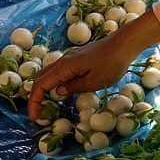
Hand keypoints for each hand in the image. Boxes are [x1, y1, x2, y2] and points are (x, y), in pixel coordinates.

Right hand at [27, 11, 159, 119]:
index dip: (34, 102)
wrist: (125, 42)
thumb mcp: (95, 81)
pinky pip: (59, 70)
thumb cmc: (113, 63)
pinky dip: (54, 81)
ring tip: (46, 104)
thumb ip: (74, 88)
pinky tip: (62, 90)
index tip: (34, 117)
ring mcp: (70, 57)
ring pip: (49, 73)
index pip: (40, 86)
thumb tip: (58, 92)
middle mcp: (63, 60)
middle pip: (40, 79)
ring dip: (44, 88)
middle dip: (36, 96)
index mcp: (64, 67)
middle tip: (38, 113)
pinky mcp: (77, 57)